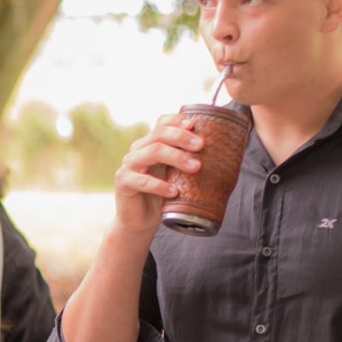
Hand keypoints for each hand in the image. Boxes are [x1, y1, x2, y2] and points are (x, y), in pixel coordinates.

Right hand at [112, 114, 198, 233]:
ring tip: (195, 167)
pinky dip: (160, 185)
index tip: (194, 125)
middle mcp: (137, 150)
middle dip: (182, 137)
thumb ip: (186, 160)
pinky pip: (142, 180)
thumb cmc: (161, 195)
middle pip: (159, 134)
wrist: (140, 220)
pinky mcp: (123, 183)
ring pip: (152, 152)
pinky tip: (174, 192)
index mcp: (150, 144)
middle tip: (201, 146)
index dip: (177, 121)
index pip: (161, 123)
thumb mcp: (176, 174)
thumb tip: (218, 150)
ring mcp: (128, 165)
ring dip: (176, 157)